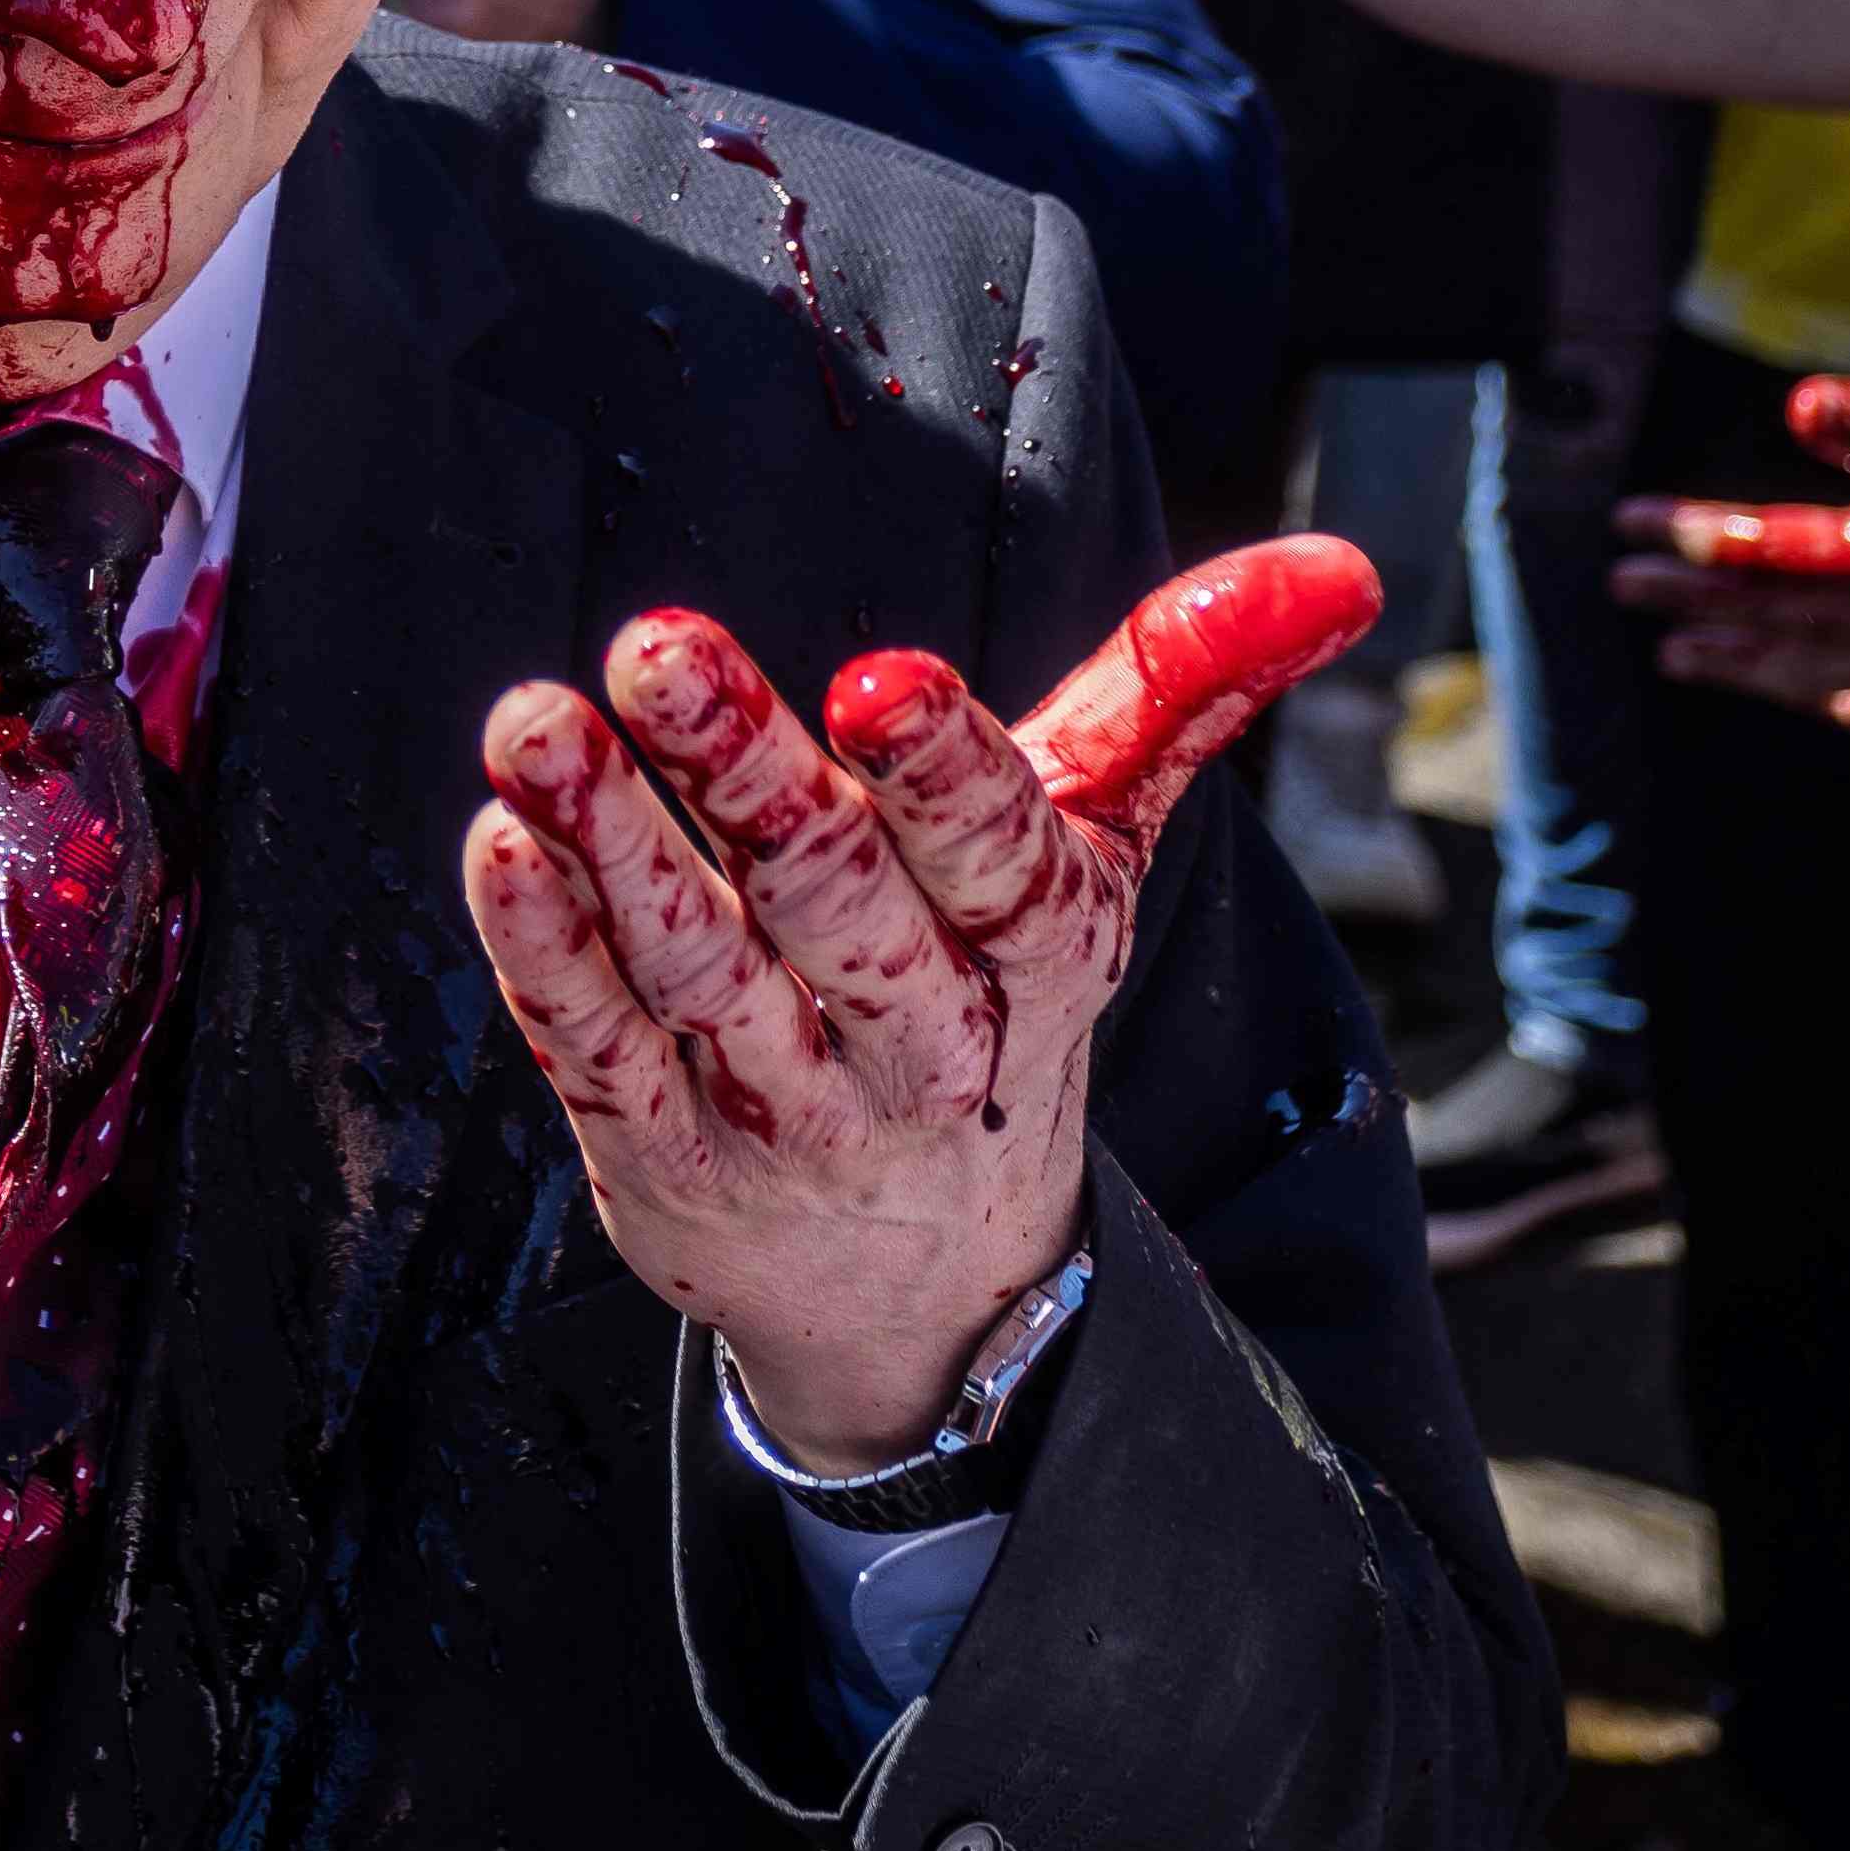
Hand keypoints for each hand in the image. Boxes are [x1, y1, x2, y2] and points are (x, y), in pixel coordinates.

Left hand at [462, 544, 1381, 1467]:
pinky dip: (548, 958)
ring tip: (534, 724)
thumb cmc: (990, 988)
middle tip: (656, 645)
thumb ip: (1185, 689)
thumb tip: (1346, 563)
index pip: (1007, 868)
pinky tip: (503, 849)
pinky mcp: (670, 1170)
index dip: (952, 780)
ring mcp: (790, 1122)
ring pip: (705, 981)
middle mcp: (922, 1050)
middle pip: (843, 914)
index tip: (884, 682)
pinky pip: (602, 1060)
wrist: (921, 1287)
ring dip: (614, 849)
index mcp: (1040, 959)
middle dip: (753, 777)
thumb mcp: (1096, 848)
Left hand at [1612, 378, 1849, 738]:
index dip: (1701, 536)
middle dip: (1699, 598)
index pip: (1781, 551)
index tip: (1626, 521)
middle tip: (1621, 580)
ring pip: (1825, 672)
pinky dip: (1836, 704)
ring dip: (1747, 660)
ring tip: (1677, 648)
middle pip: (1785, 616)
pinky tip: (1807, 699)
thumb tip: (1800, 411)